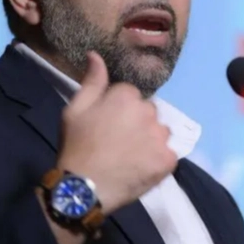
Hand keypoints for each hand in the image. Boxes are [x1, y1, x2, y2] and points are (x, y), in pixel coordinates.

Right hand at [57, 51, 176, 214]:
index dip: (118, 110)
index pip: (131, 95)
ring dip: (150, 140)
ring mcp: (160, 137)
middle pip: (149, 112)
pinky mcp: (168, 160)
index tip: (107, 125)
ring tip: (130, 157)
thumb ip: (92, 82)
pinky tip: (140, 168)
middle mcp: (149, 112)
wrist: (84, 188)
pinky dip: (158, 160)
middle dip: (137, 123)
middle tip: (118, 142)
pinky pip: (168, 154)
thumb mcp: (75, 110)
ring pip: (160, 132)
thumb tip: (96, 55)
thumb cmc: (76, 147)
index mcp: (127, 96)